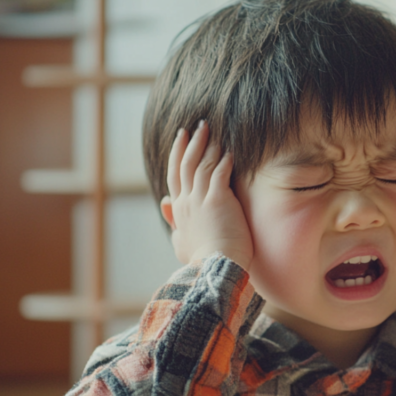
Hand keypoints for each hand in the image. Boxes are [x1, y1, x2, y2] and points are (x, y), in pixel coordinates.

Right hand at [160, 120, 253, 269]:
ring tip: (213, 130)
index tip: (182, 138)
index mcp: (179, 210)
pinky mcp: (219, 200)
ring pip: (202, 164)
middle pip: (186, 164)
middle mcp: (187, 201)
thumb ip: (174, 222)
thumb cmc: (202, 261)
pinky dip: (224, 159)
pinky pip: (219, 173)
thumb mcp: (181, 242)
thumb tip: (165, 203)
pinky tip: (230, 150)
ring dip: (207, 145)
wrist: (213, 269)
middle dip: (192, 143)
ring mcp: (201, 199)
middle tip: (198, 126)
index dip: (178, 155)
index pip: (176, 175)